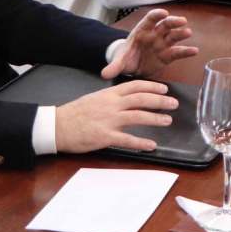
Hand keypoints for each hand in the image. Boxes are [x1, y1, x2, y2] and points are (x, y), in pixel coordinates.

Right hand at [55, 79, 178, 152]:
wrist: (56, 125)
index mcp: (109, 94)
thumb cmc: (74, 113)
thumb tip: (126, 98)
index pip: (135, 86)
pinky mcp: (104, 136)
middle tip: (174, 103)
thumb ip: (111, 97)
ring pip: (138, 116)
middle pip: (141, 99)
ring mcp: (109, 120)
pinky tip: (151, 145)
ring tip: (168, 120)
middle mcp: (112, 104)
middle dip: (160, 100)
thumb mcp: (94, 98)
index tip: (164, 88)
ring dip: (155, 118)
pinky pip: (127, 139)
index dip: (152, 86)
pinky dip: (141, 142)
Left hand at [105, 8, 196, 78]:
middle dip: (173, 22)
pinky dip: (186, 51)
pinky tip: (194, 50)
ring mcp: (162, 45)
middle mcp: (154, 35)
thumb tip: (104, 74)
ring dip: (181, 34)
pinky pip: (178, 52)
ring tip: (188, 33)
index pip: (149, 20)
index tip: (164, 13)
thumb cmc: (126, 58)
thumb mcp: (119, 62)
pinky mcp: (167, 56)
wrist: (131, 67)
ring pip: (173, 36)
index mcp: (142, 31)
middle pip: (165, 25)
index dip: (156, 15)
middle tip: (182, 21)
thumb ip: (114, 67)